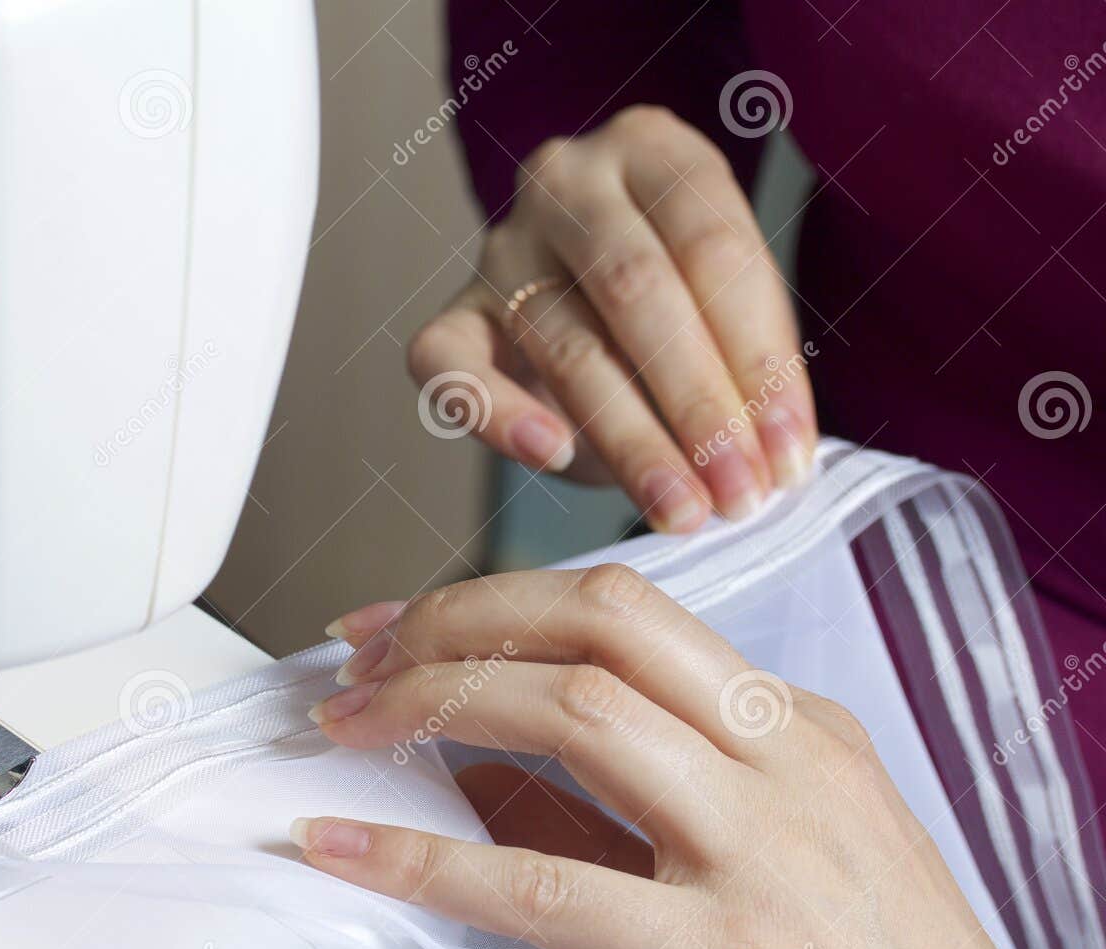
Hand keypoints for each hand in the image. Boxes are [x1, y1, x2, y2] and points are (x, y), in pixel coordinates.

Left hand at [303, 569, 1103, 948]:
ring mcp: (762, 848)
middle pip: (597, 622)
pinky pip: (547, 885)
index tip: (406, 623)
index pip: (625, 609)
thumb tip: (480, 774)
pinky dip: (425, 857)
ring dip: (435, 700)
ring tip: (350, 724)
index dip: (493, 600)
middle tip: (364, 656)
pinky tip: (350, 847)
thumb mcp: (777, 852)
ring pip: (574, 709)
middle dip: (459, 619)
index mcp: (792, 729)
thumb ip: (632, 807)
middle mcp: (781, 761)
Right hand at [407, 106, 816, 532]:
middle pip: (636, 292)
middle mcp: (567, 182)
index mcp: (651, 148)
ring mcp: (501, 247)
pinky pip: (450, 366)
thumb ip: (744, 354)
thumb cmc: (671, 298)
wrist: (583, 287)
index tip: (789, 454)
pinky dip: (498, 413)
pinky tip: (553, 454)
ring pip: (565, 347)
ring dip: (631, 441)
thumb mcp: (720, 298)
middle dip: (698, 405)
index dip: (759, 359)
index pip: (714, 248)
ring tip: (680, 508)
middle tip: (738, 493)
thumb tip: (778, 458)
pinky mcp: (452, 314)